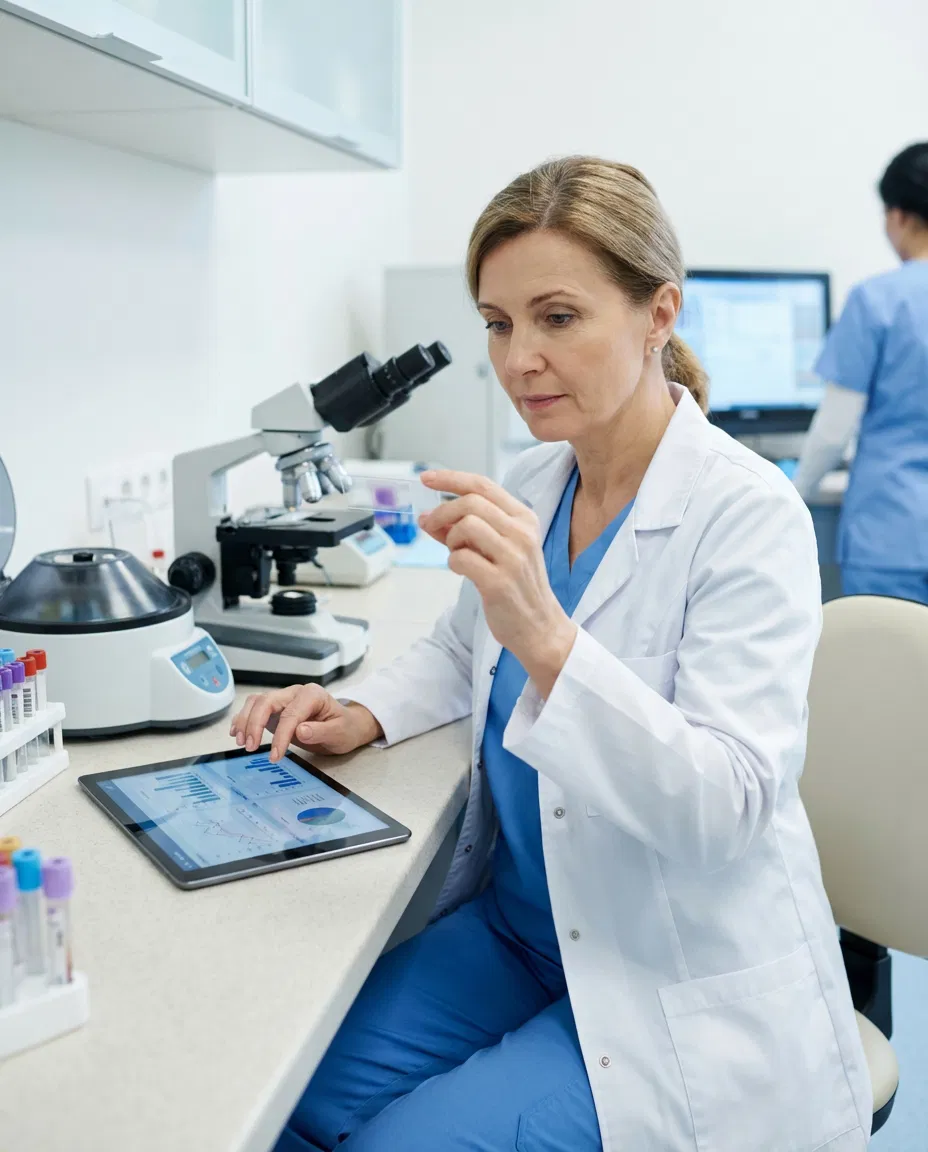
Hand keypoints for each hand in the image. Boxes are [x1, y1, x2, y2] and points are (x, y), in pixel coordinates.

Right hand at [229, 685, 382, 760]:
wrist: (346, 726)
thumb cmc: (344, 728)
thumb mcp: (339, 732)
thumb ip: (320, 731)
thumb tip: (300, 730)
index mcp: (312, 695)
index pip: (290, 714)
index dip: (281, 735)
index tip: (276, 756)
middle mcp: (295, 693)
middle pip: (266, 702)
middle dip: (254, 724)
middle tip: (250, 747)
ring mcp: (284, 700)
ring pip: (256, 702)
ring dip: (245, 721)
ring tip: (242, 742)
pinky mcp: (276, 710)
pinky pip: (254, 708)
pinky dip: (243, 719)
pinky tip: (237, 732)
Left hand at [419, 470, 576, 697]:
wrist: (540, 627)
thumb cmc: (516, 587)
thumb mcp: (499, 549)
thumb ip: (467, 530)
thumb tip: (428, 517)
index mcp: (524, 519)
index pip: (483, 485)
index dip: (451, 478)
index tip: (426, 478)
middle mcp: (522, 533)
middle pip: (471, 502)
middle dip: (443, 512)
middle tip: (430, 526)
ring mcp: (513, 557)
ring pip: (466, 526)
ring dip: (451, 539)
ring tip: (457, 554)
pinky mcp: (499, 582)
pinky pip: (461, 558)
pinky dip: (453, 562)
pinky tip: (462, 571)